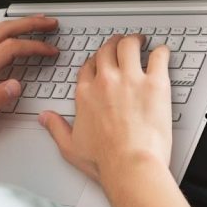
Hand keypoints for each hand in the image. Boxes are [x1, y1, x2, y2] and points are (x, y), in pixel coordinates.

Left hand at [0, 15, 58, 150]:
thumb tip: (16, 85)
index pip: (9, 49)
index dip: (34, 47)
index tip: (51, 51)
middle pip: (1, 31)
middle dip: (28, 24)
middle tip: (50, 23)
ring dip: (16, 27)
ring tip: (35, 25)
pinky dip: (5, 37)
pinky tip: (11, 42)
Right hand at [38, 34, 171, 183]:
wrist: (130, 166)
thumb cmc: (104, 160)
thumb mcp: (70, 146)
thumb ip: (56, 128)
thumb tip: (45, 118)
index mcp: (86, 94)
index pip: (88, 67)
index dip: (95, 61)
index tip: (101, 63)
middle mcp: (105, 82)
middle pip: (107, 50)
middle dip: (114, 44)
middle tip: (121, 44)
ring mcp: (130, 79)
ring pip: (130, 45)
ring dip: (135, 41)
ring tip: (141, 41)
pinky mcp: (155, 83)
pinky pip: (159, 56)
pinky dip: (161, 52)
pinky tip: (162, 52)